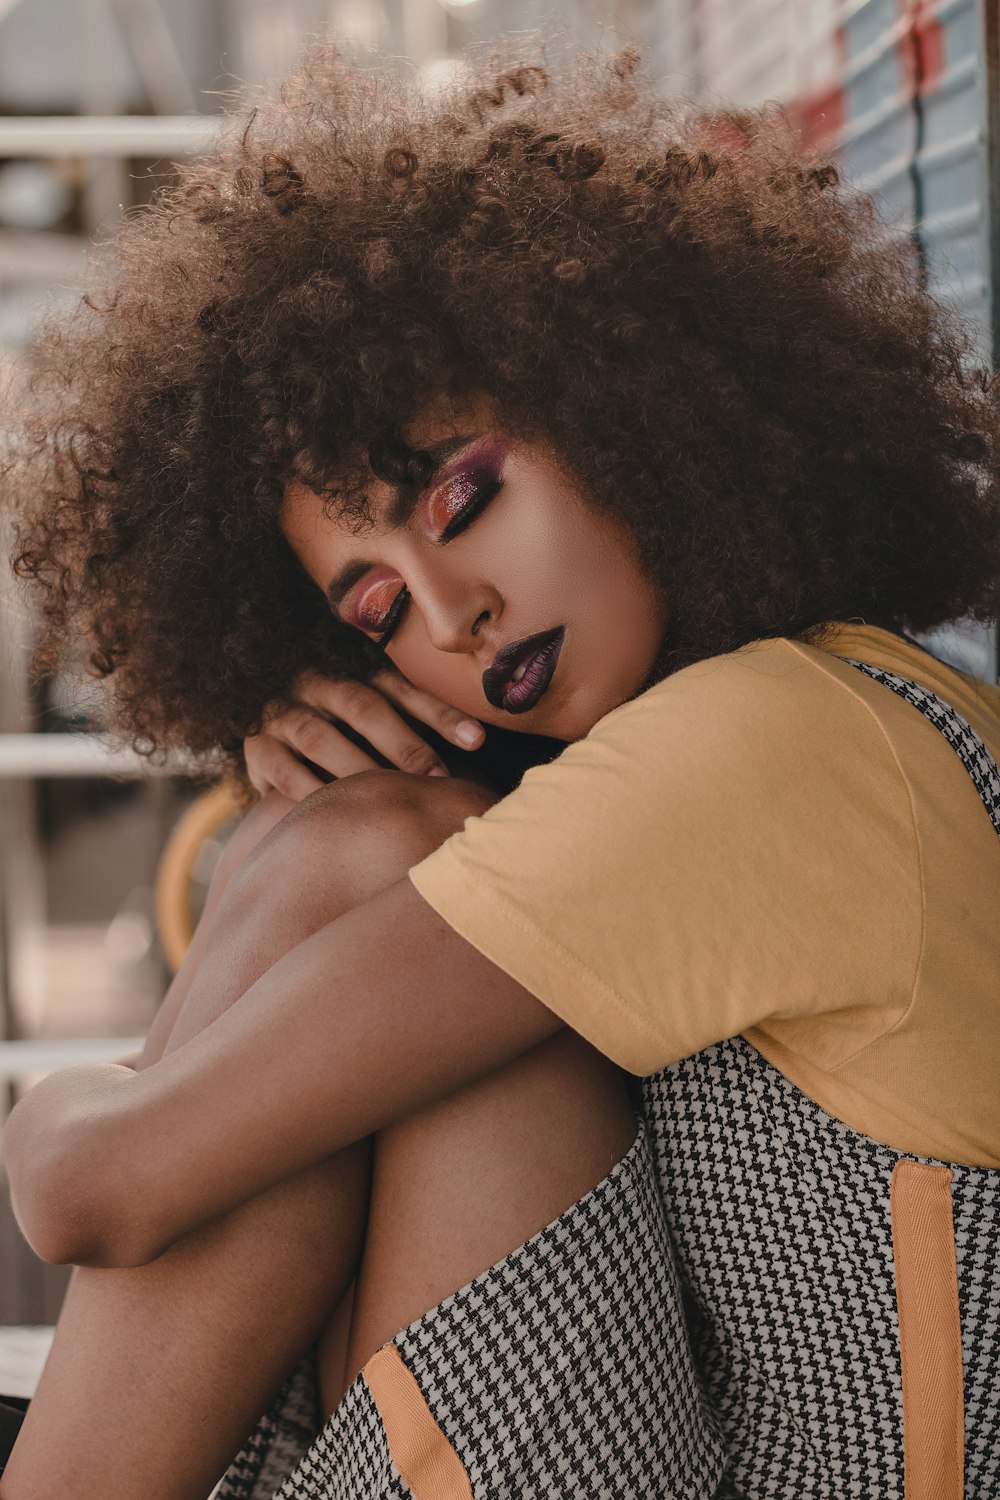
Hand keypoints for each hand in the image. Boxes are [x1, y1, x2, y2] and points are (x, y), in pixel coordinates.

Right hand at [244, 667, 484, 799]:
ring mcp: (284, 712)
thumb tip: (479, 744)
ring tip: (392, 802)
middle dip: (405, 745)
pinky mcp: (257, 746)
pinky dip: (311, 792)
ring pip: (320, 736)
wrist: (260, 710)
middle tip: (440, 782)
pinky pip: (283, 769)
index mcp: (352, 668)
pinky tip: (338, 814)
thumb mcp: (372, 703)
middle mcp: (317, 683)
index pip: (404, 689)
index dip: (440, 715)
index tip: (478, 741)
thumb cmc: (339, 722)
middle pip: (363, 707)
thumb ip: (414, 716)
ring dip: (359, 770)